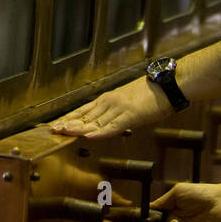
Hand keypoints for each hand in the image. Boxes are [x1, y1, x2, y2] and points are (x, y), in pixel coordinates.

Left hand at [50, 76, 170, 138]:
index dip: (69, 118)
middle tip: (52, 130)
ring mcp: (119, 108)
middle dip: (68, 123)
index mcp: (108, 98)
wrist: (168, 84)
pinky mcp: (130, 115)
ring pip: (95, 121)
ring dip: (78, 127)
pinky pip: (112, 126)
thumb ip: (115, 112)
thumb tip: (104, 122)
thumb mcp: (128, 102)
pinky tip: (89, 136)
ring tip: (64, 132)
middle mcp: (110, 101)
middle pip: (85, 115)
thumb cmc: (151, 94)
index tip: (56, 124)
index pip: (83, 110)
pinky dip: (100, 132)